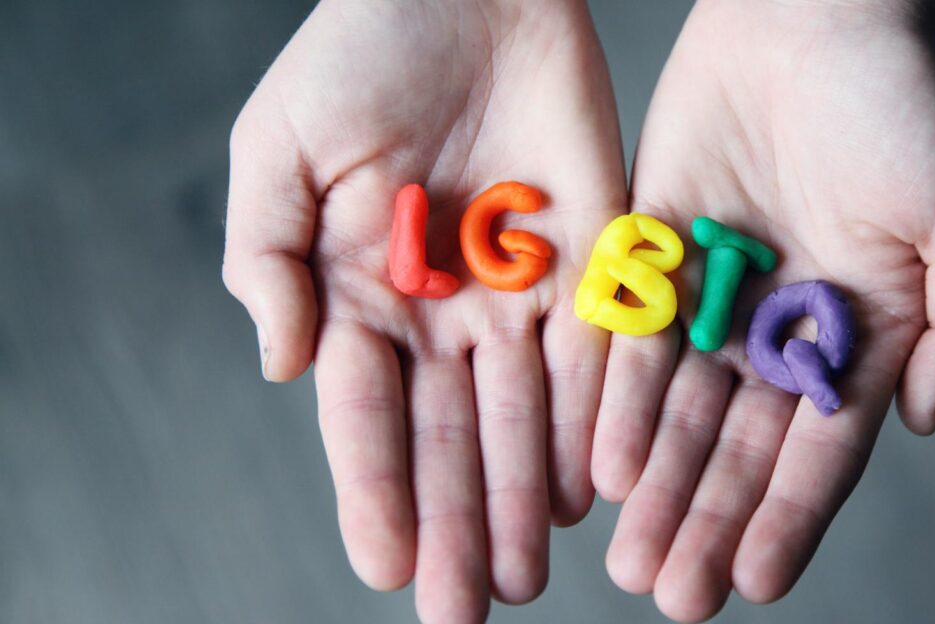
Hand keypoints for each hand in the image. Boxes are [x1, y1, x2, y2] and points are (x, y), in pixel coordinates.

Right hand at [221, 1, 623, 619]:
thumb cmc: (359, 55)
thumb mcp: (280, 148)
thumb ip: (268, 258)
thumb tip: (284, 367)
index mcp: (362, 295)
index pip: (367, 414)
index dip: (375, 489)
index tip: (386, 565)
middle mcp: (444, 312)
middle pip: (451, 435)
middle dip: (457, 521)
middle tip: (466, 609)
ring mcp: (520, 292)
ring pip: (526, 414)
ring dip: (526, 494)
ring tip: (527, 572)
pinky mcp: (592, 260)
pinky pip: (595, 353)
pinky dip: (593, 418)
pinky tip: (593, 485)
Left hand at [590, 1, 934, 619]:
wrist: (812, 18)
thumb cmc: (903, 109)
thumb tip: (921, 423)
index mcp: (858, 335)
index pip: (820, 448)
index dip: (789, 516)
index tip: (755, 580)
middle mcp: (781, 330)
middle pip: (738, 447)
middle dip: (707, 520)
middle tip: (675, 593)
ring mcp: (714, 298)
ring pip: (679, 411)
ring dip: (657, 485)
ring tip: (632, 554)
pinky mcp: (654, 255)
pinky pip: (632, 341)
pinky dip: (619, 402)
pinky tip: (604, 463)